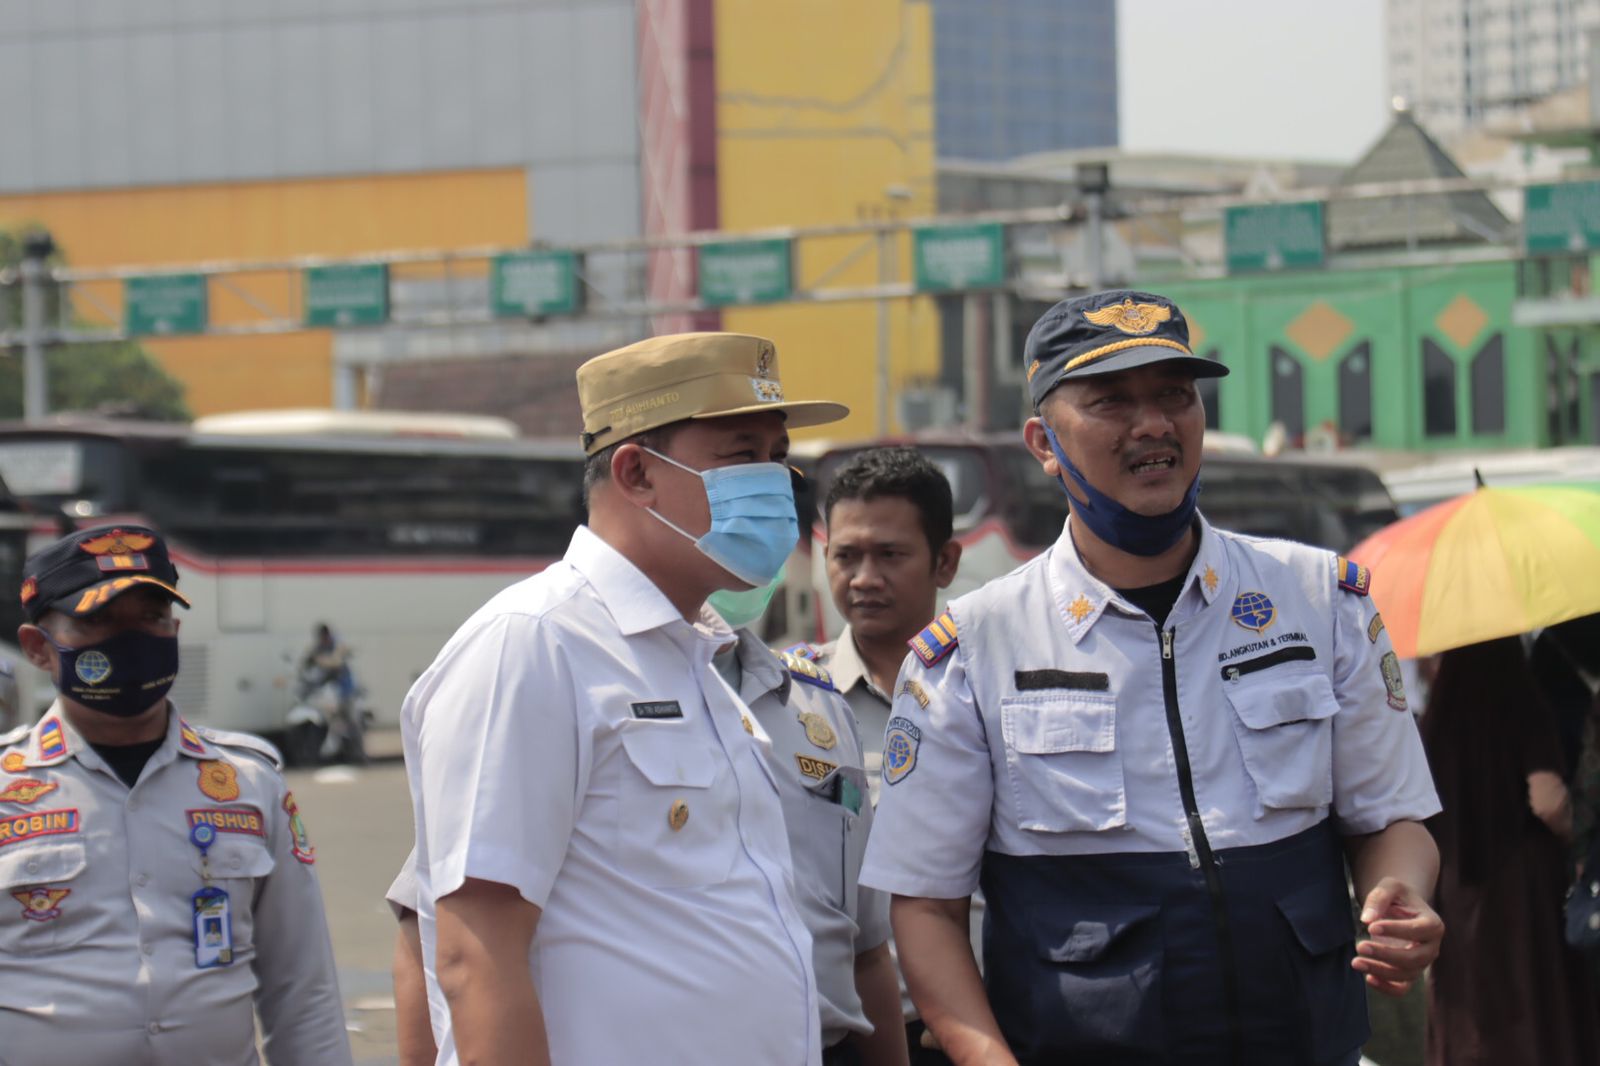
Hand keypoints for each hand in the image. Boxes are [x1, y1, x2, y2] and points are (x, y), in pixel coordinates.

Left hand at [1353, 877, 1442, 996]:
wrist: (1400, 907)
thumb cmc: (1396, 896)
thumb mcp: (1389, 886)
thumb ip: (1379, 898)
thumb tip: (1367, 920)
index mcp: (1433, 924)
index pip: (1417, 931)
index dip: (1395, 930)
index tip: (1371, 926)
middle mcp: (1432, 947)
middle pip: (1414, 958)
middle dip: (1386, 954)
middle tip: (1360, 946)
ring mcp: (1422, 963)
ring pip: (1407, 974)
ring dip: (1381, 971)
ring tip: (1356, 962)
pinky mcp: (1409, 973)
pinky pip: (1402, 988)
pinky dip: (1386, 988)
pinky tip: (1367, 978)